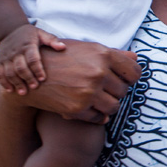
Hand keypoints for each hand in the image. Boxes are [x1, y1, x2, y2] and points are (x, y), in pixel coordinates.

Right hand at [0, 24, 65, 94]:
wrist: (9, 30)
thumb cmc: (30, 34)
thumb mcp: (41, 33)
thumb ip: (52, 40)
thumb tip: (63, 47)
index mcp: (27, 46)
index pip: (32, 59)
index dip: (37, 69)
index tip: (43, 78)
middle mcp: (16, 52)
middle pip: (20, 67)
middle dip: (27, 78)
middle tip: (35, 87)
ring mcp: (6, 57)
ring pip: (9, 72)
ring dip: (16, 83)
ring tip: (23, 92)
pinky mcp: (0, 61)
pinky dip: (4, 82)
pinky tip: (10, 90)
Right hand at [19, 40, 140, 122]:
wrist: (30, 74)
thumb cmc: (61, 57)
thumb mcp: (85, 49)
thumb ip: (113, 54)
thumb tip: (136, 58)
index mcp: (103, 55)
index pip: (135, 72)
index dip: (130, 77)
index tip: (123, 79)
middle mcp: (97, 73)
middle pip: (124, 91)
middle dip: (115, 91)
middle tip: (103, 89)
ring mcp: (88, 92)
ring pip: (114, 106)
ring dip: (108, 105)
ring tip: (98, 99)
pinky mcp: (77, 108)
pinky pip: (100, 118)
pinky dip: (96, 115)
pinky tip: (88, 107)